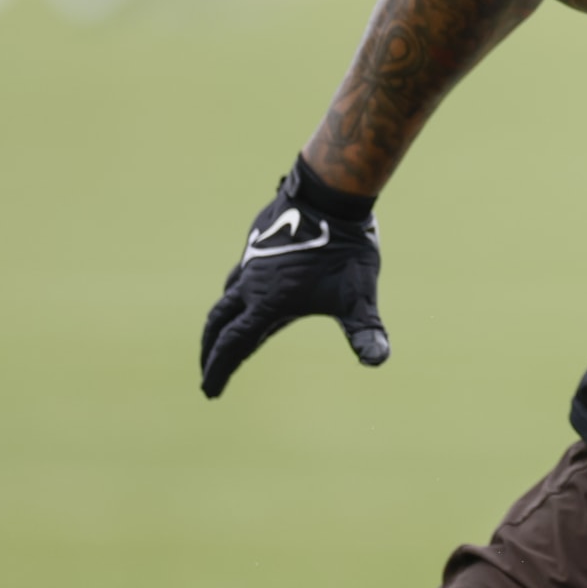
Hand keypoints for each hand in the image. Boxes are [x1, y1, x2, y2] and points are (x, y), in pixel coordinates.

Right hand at [200, 157, 389, 397]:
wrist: (330, 196)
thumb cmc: (346, 248)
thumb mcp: (358, 295)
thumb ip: (366, 331)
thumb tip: (378, 360)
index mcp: (268, 303)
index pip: (234, 345)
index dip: (220, 370)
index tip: (210, 391)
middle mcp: (252, 284)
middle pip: (219, 323)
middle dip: (210, 350)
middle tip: (208, 371)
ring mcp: (252, 262)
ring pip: (226, 297)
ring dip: (220, 321)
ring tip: (222, 335)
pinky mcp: (258, 243)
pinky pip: (238, 275)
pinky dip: (234, 294)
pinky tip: (248, 292)